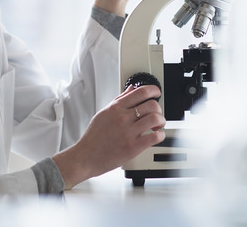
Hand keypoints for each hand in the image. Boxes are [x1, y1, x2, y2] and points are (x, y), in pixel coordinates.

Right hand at [51, 85, 165, 188]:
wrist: (85, 157)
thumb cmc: (93, 137)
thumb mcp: (103, 113)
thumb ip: (119, 100)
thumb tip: (131, 89)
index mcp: (116, 108)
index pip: (141, 92)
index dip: (154, 90)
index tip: (157, 93)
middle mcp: (123, 118)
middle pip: (152, 104)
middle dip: (158, 109)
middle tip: (157, 114)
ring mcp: (128, 132)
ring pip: (155, 119)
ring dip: (161, 121)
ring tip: (158, 126)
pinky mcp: (132, 147)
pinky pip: (154, 137)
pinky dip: (160, 135)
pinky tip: (156, 136)